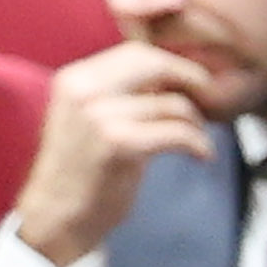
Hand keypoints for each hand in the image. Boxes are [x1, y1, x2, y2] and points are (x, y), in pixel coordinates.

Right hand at [8, 42, 239, 266]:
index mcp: (75, 79)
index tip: (193, 82)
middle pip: (155, 64)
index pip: (135, 52)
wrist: (58, 214)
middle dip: (191, 80)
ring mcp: (99, 116)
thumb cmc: (81, 170)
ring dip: (196, 122)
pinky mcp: (119, 144)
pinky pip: (178, 133)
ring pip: (172, 103)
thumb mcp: (89, 117)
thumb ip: (120, 92)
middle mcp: (83, 91)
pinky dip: (198, 144)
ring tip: (198, 138)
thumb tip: (169, 74)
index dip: (172, 64)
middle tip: (208, 101)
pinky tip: (201, 155)